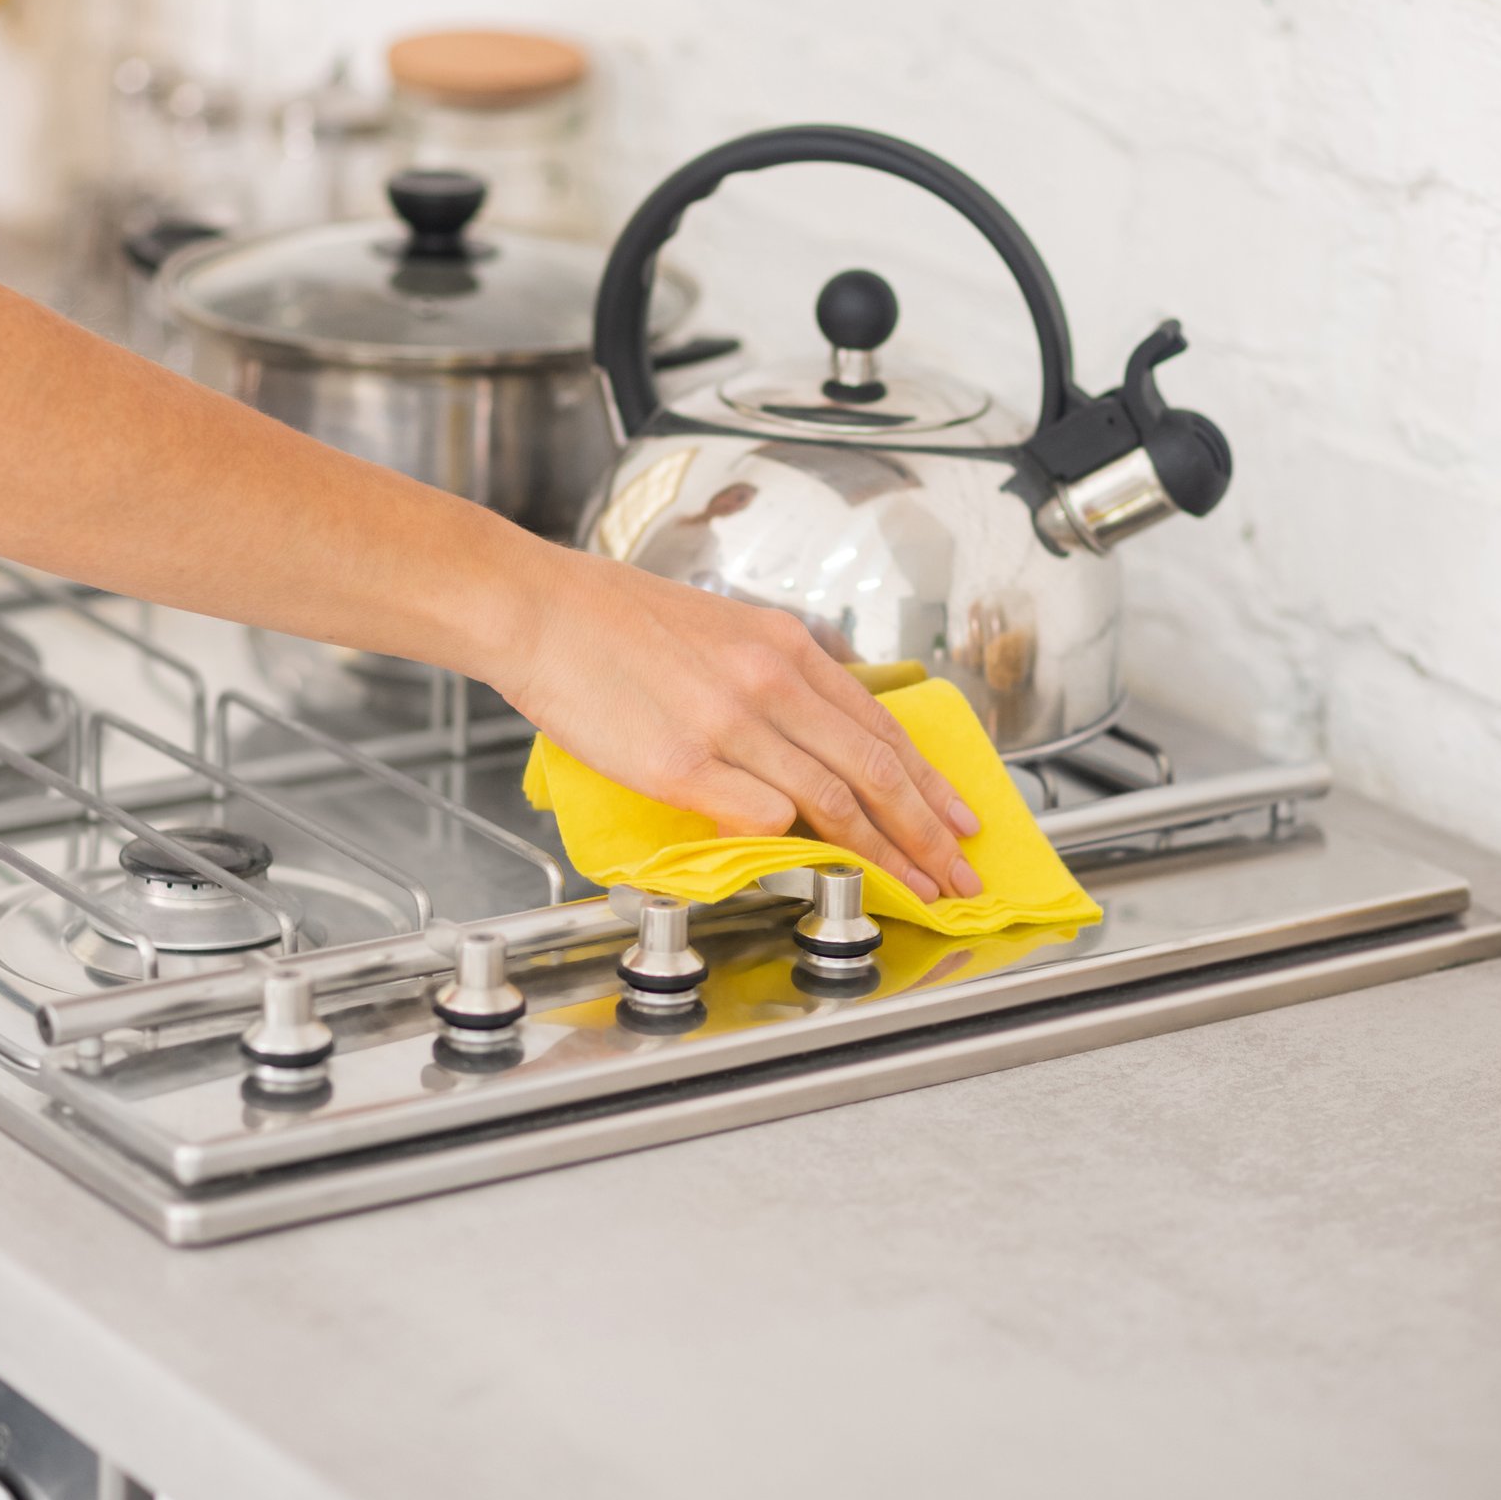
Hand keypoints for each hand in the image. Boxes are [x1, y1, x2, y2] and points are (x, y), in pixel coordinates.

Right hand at [491, 549, 983, 900]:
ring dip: (886, 856)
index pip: (881, 728)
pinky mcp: (681, 764)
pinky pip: (762, 816)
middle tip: (961, 876)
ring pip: (836, 801)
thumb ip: (773, 672)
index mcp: (785, 646)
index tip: (960, 820)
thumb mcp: (719, 626)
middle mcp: (771, 681)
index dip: (930, 783)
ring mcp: (730, 724)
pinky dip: (798, 848)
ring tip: (915, 890)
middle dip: (929, 833)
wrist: (539, 609)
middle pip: (876, 771)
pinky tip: (820, 876)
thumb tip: (813, 725)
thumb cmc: (612, 619)